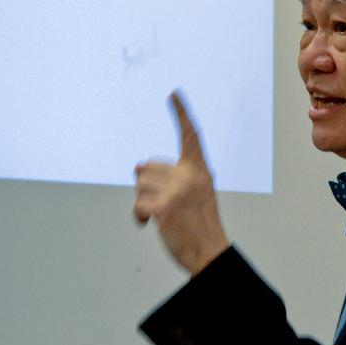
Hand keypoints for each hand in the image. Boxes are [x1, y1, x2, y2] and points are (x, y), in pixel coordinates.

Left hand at [134, 91, 228, 275]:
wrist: (209, 251)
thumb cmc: (199, 223)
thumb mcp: (194, 192)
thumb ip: (171, 176)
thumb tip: (135, 167)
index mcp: (199, 169)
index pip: (190, 135)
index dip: (181, 113)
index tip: (173, 93)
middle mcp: (190, 175)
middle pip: (148, 167)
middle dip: (147, 186)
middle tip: (164, 204)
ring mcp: (178, 190)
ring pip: (140, 184)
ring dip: (142, 202)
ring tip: (159, 215)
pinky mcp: (165, 207)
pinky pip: (138, 204)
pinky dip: (138, 216)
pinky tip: (147, 224)